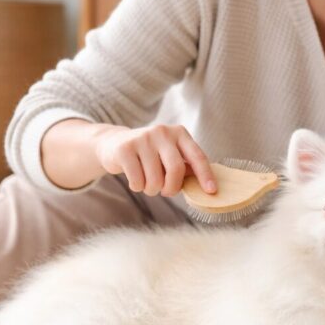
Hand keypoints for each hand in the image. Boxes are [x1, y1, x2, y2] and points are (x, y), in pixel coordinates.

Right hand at [94, 124, 216, 197]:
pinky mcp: (125, 148)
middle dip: (172, 188)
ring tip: (147, 184)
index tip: (211, 191)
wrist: (113, 143)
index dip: (205, 175)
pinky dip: (137, 188)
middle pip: (176, 169)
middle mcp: (162, 131)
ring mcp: (142, 138)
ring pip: (155, 179)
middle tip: (166, 192)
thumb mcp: (169, 155)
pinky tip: (135, 180)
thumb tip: (206, 186)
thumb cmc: (149, 155)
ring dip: (152, 190)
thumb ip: (185, 167)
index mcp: (179, 133)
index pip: (197, 156)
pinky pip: (137, 181)